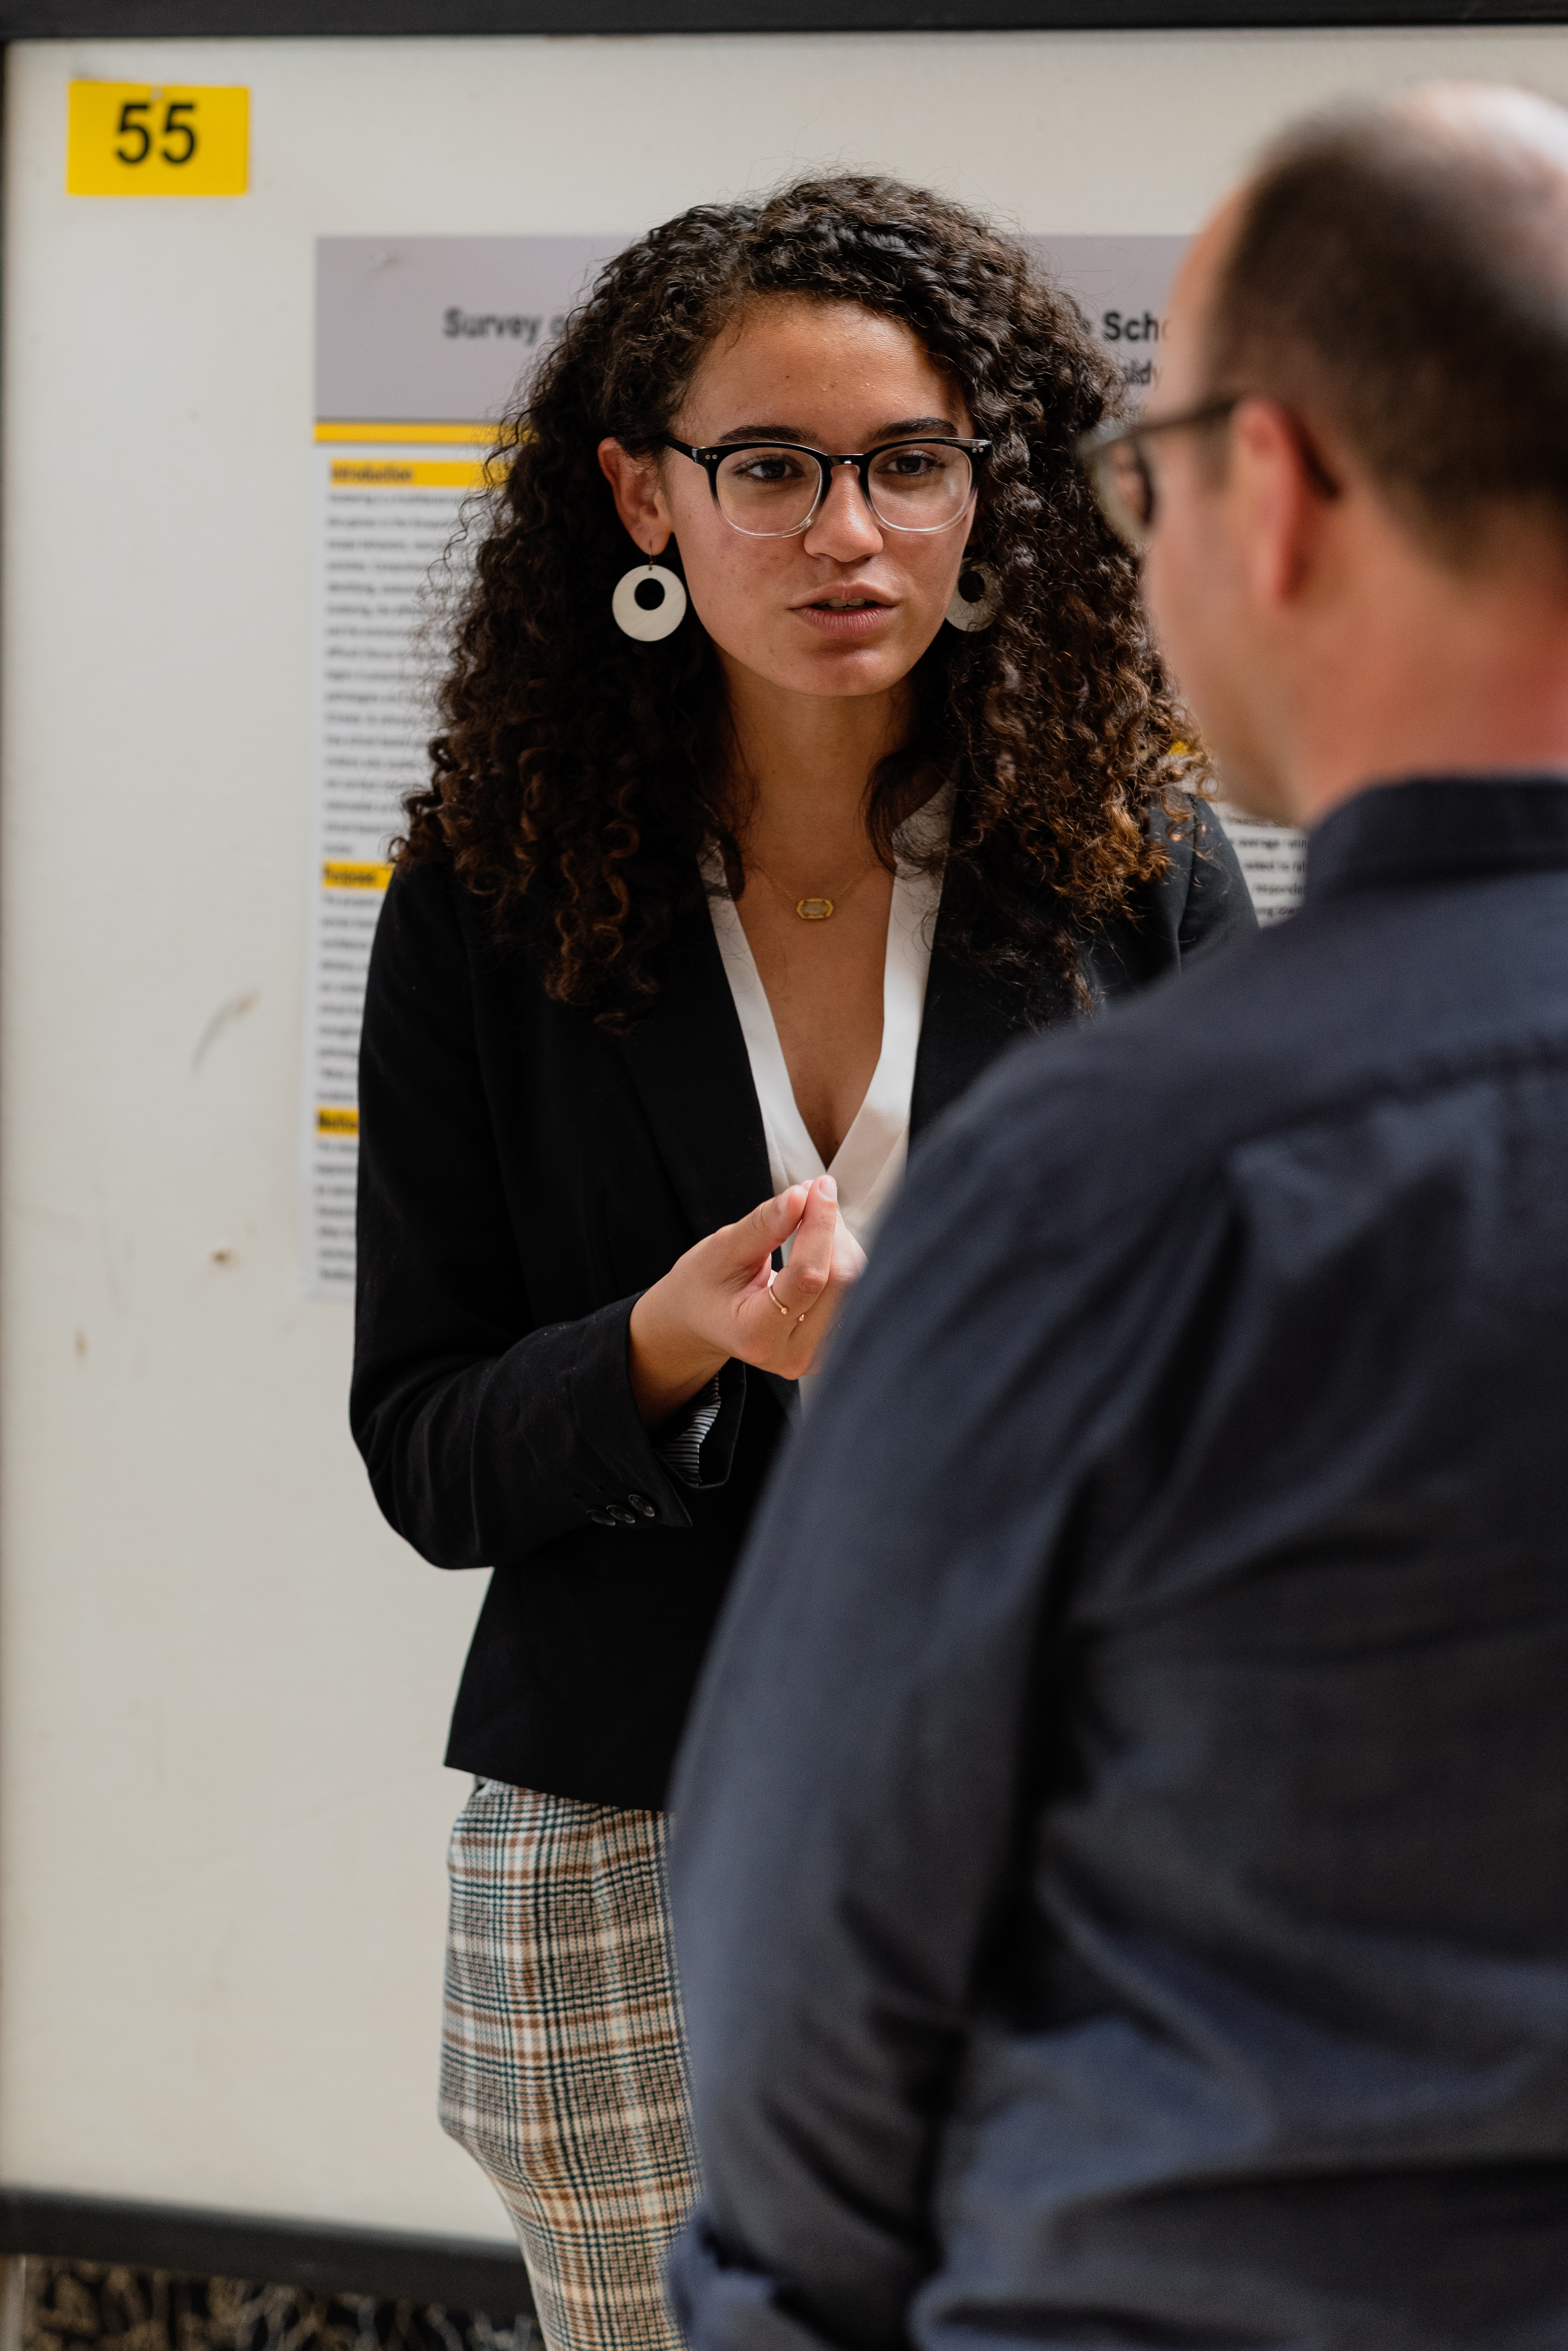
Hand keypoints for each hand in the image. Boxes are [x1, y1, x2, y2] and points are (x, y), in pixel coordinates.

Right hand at [628, 1176, 866, 1427]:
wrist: (702, 1322)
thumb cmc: (705, 1285)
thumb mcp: (721, 1251)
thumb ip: (763, 1226)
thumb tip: (802, 1195)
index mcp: (756, 1335)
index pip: (807, 1277)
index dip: (819, 1226)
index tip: (817, 1186)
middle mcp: (793, 1356)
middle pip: (839, 1282)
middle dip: (832, 1229)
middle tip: (812, 1192)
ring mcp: (817, 1358)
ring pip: (855, 1287)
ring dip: (841, 1241)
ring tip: (810, 1216)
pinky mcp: (834, 1347)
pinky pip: (856, 1294)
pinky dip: (844, 1258)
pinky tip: (822, 1243)